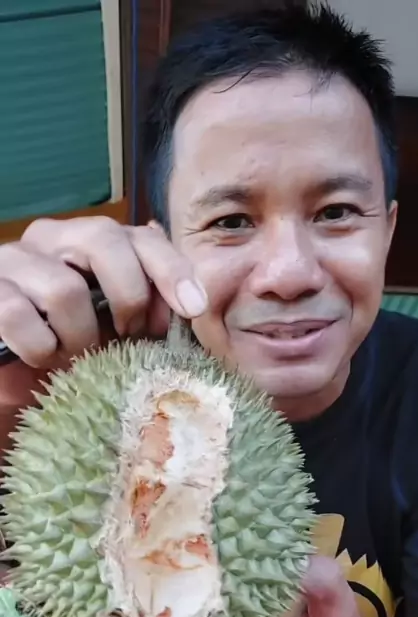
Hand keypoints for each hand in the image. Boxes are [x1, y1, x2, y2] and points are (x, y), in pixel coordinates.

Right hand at [0, 216, 206, 413]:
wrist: (12, 372)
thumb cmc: (68, 349)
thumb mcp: (115, 331)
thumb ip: (148, 311)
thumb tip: (190, 304)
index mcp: (90, 243)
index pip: (139, 236)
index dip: (170, 269)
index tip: (194, 308)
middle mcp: (51, 239)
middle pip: (102, 239)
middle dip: (128, 295)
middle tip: (129, 336)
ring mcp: (13, 262)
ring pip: (63, 289)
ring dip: (78, 337)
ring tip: (75, 358)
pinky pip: (18, 315)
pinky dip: (39, 347)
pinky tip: (42, 358)